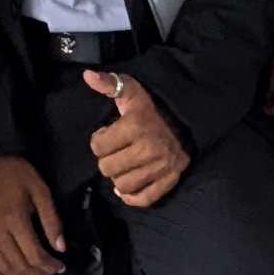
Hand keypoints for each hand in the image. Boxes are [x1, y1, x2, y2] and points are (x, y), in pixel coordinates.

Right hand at [0, 152, 68, 274]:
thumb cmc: (17, 172)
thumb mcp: (41, 191)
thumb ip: (52, 221)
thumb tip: (60, 249)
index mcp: (13, 218)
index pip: (34, 255)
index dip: (50, 266)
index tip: (61, 267)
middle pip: (17, 264)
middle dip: (36, 274)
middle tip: (49, 274)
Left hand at [83, 70, 188, 207]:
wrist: (186, 122)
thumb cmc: (151, 108)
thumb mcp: (131, 91)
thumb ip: (108, 83)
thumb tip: (87, 75)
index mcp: (135, 126)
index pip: (97, 146)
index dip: (98, 140)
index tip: (107, 134)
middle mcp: (148, 149)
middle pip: (107, 169)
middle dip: (107, 160)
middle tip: (115, 151)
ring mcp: (160, 168)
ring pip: (122, 186)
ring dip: (118, 178)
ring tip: (123, 166)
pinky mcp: (170, 181)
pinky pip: (144, 199)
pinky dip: (133, 197)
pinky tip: (129, 186)